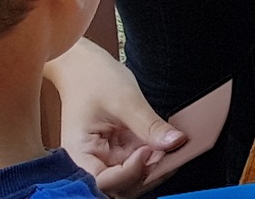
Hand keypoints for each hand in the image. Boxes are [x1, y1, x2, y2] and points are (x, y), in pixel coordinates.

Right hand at [48, 39, 187, 197]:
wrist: (84, 68)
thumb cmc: (94, 80)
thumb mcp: (125, 99)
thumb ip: (149, 124)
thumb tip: (175, 142)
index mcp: (79, 153)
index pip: (103, 181)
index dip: (129, 172)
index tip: (148, 152)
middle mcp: (90, 163)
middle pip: (121, 186)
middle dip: (148, 173)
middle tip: (172, 152)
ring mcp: (106, 161)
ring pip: (132, 180)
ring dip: (155, 168)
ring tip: (172, 147)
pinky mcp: (119, 155)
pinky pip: (138, 166)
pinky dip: (155, 159)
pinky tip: (167, 146)